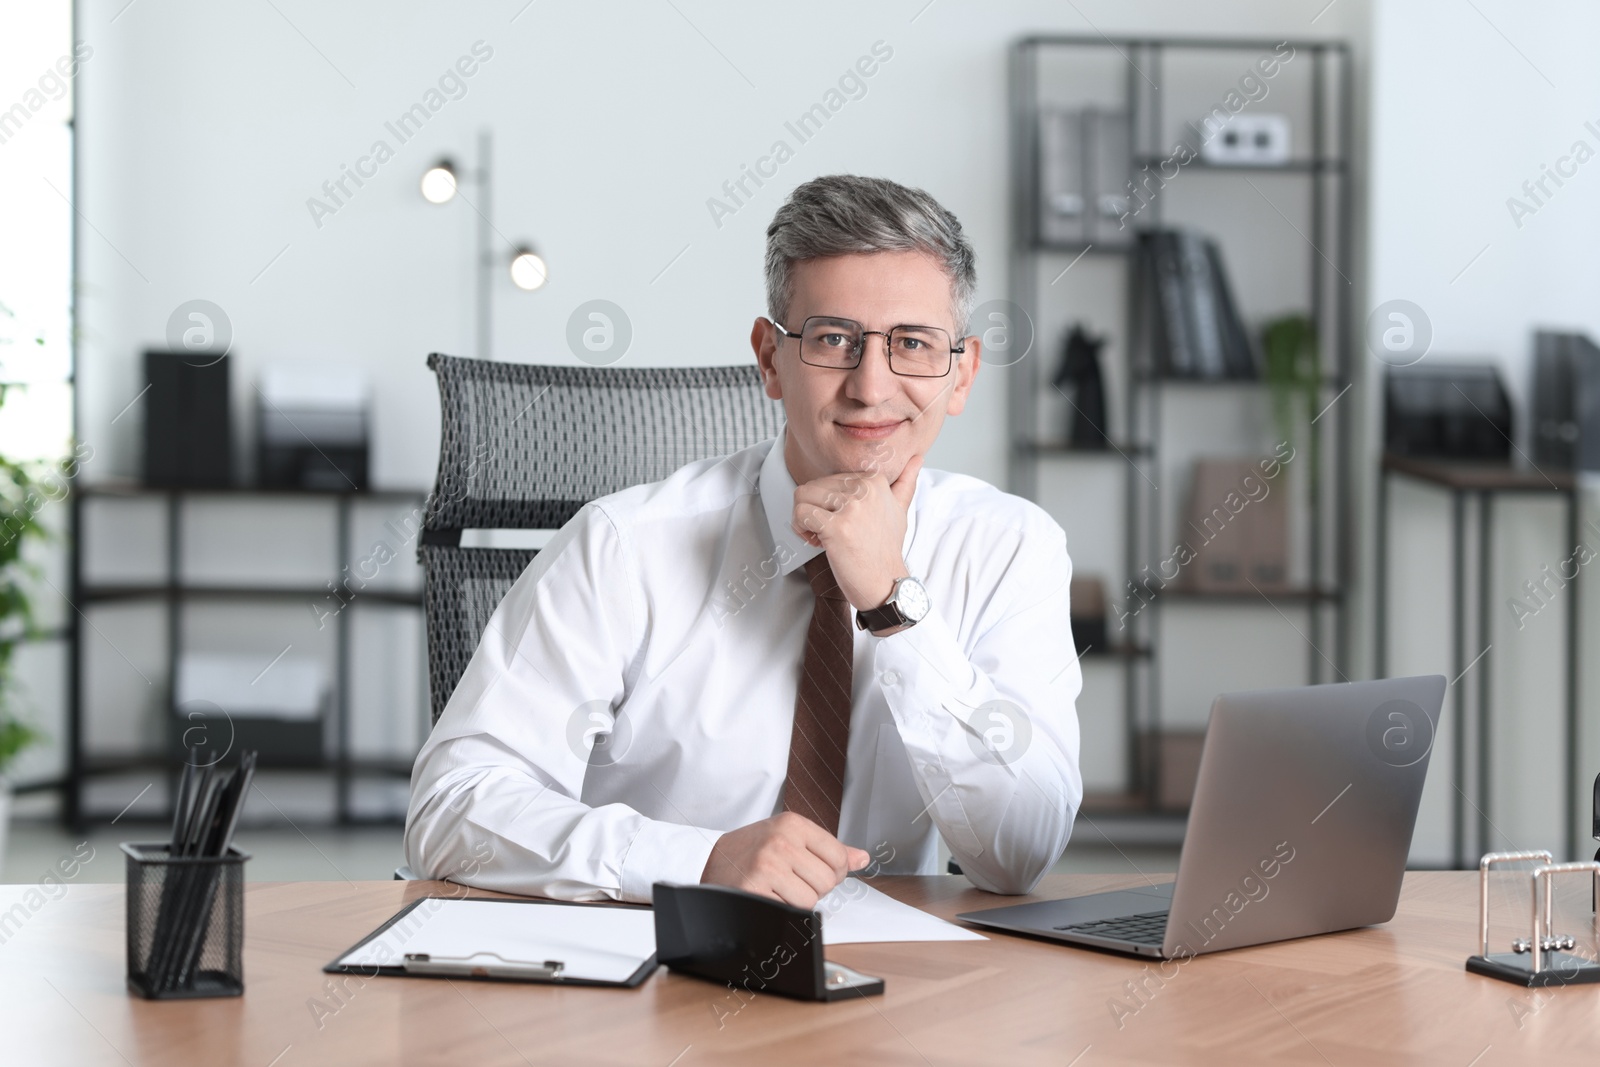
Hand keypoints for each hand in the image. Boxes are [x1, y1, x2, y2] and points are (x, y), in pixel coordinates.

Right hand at [701, 812, 870, 907]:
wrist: (715, 863)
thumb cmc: (754, 850)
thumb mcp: (790, 837)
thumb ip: (828, 849)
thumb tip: (862, 858)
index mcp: (793, 824)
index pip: (838, 858)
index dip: (832, 872)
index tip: (814, 871)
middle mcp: (781, 841)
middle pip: (827, 882)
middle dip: (813, 888)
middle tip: (791, 880)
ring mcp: (767, 865)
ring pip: (809, 900)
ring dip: (796, 901)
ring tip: (778, 887)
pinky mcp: (755, 888)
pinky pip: (788, 911)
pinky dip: (781, 909)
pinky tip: (768, 895)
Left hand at [792, 453, 922, 610]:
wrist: (886, 584)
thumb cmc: (885, 550)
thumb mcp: (899, 511)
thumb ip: (905, 482)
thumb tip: (917, 458)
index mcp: (875, 480)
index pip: (830, 477)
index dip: (829, 502)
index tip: (842, 521)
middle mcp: (864, 488)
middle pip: (812, 486)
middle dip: (815, 511)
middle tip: (831, 533)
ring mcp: (851, 507)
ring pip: (802, 497)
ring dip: (805, 520)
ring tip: (823, 536)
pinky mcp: (836, 526)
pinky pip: (800, 514)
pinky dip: (800, 530)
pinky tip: (818, 542)